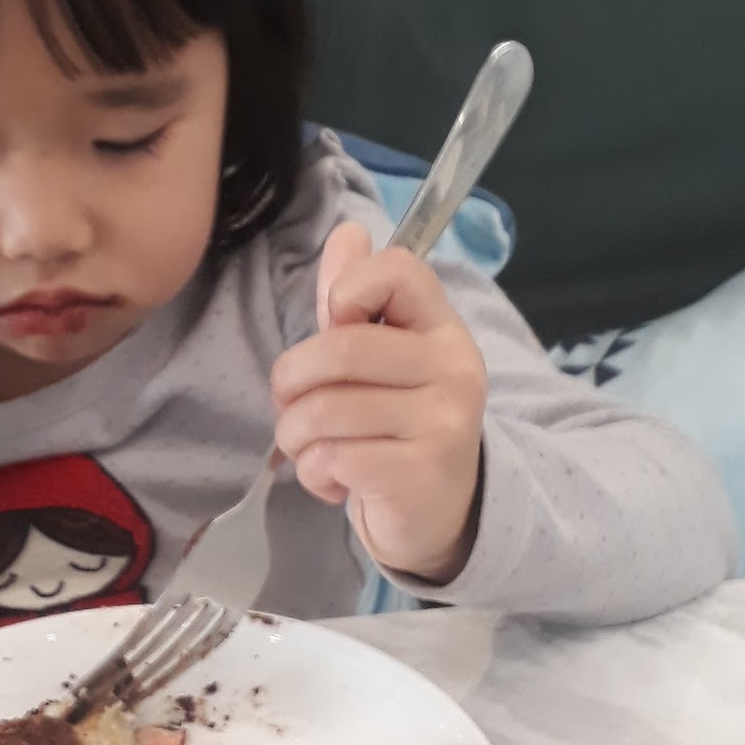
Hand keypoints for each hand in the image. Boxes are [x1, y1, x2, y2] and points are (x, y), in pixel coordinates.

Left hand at [272, 222, 486, 582]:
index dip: (347, 291)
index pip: (398, 270)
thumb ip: (354, 297)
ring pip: (326, 410)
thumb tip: (348, 232)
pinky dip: (314, 472)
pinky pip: (334, 458)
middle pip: (340, 349)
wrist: (438, 512)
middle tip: (290, 405)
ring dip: (295, 436)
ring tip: (310, 448)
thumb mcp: (377, 355)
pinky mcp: (420, 474)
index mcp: (441, 327)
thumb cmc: (395, 423)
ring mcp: (443, 422)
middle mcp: (454, 367)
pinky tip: (333, 479)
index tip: (337, 327)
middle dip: (290, 382)